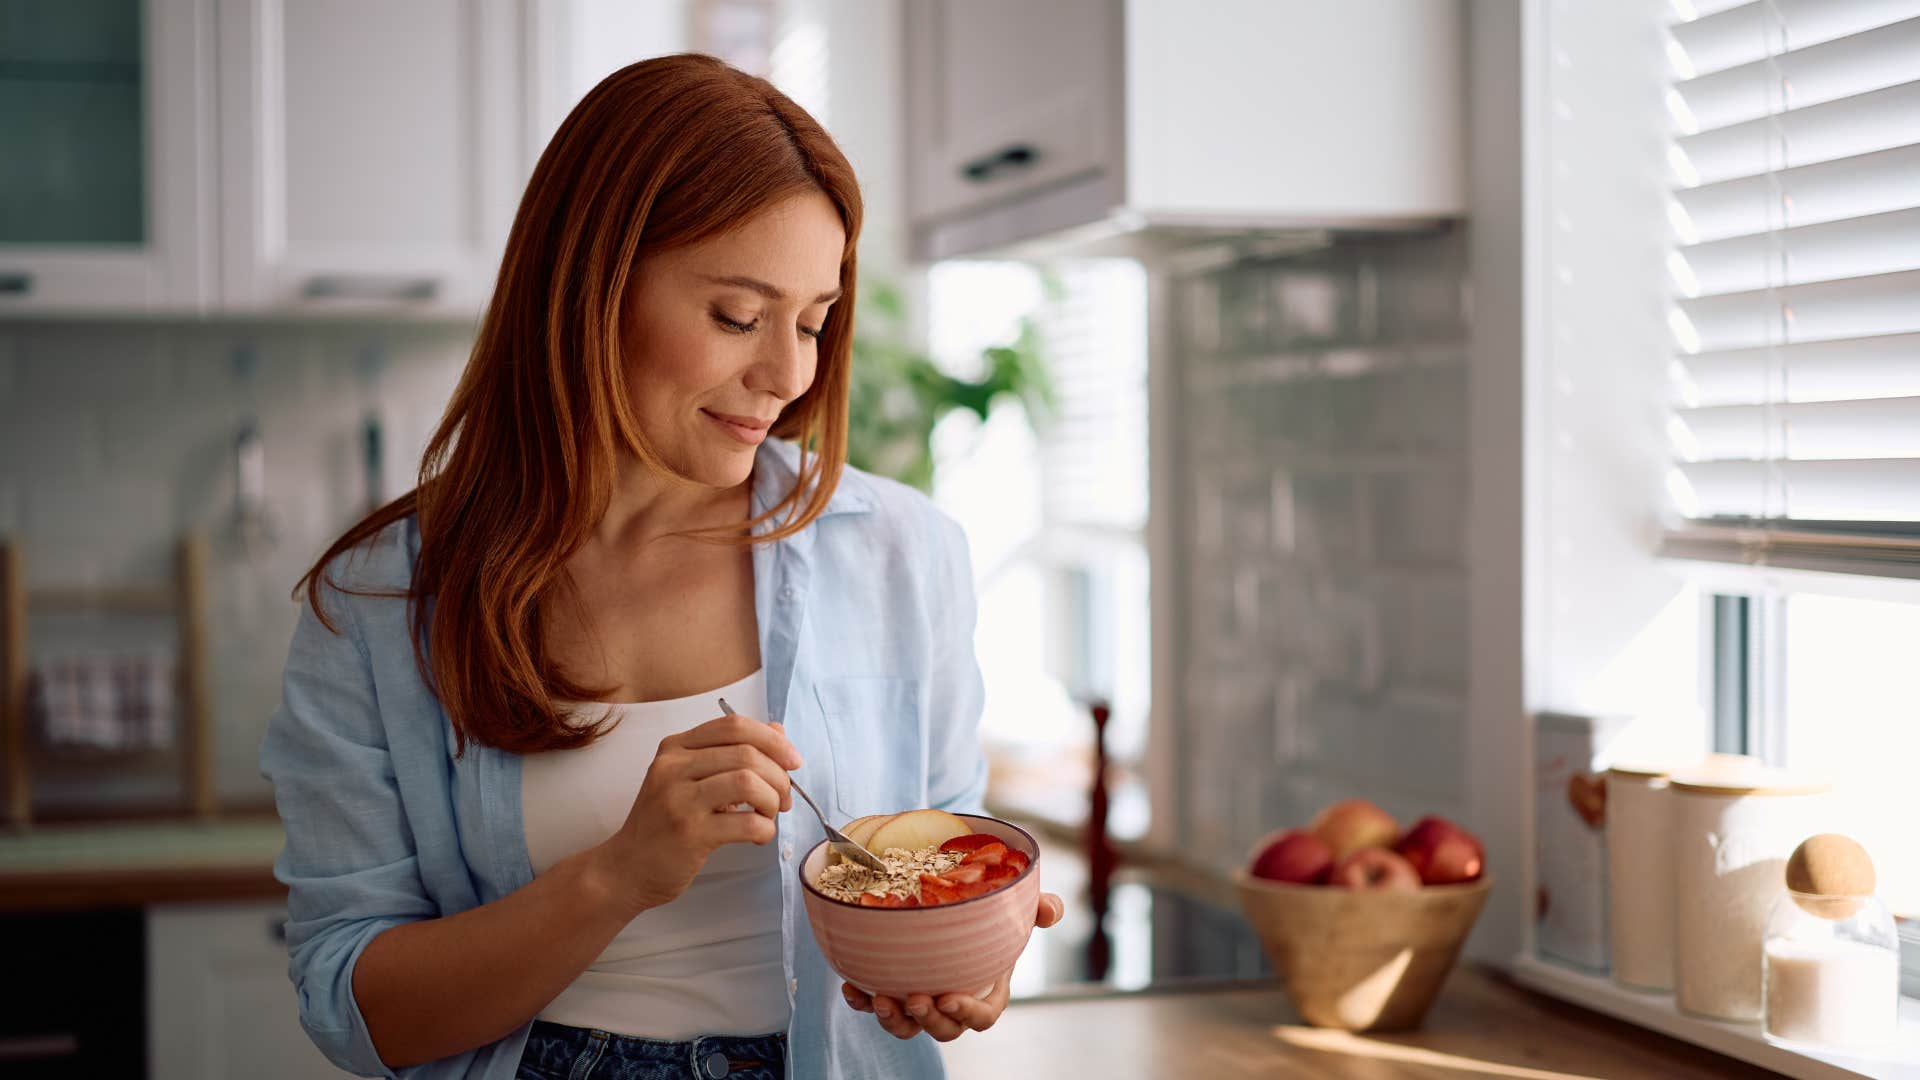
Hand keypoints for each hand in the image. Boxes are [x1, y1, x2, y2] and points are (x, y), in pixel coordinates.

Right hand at [591, 711, 799, 915]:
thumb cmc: (664, 823)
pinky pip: (747, 823)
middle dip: (779, 776)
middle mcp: (673, 767)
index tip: (792, 761)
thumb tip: (778, 732)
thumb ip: (731, 754)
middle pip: (747, 753)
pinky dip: (765, 829)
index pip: (734, 726)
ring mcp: (679, 800)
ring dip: (772, 800)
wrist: (626, 868)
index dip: (773, 739)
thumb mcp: (690, 779)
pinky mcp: (690, 834)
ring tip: (768, 815)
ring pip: (749, 783)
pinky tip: (758, 836)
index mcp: (675, 747)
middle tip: (783, 799)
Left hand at [841, 892, 1064, 1041]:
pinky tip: (852, 988)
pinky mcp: (893, 989)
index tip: (951, 998)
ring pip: (908, 1027)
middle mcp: (952, 1002)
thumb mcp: (1018, 909)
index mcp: (986, 990)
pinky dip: (862, 1003)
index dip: (968, 1014)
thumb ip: (1039, 909)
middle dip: (929, 1021)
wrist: (954, 907)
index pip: (983, 1016)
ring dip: (893, 1020)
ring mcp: (921, 999)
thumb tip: (1051, 910)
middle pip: (944, 1029)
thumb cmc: (992, 916)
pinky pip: (875, 1006)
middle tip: (916, 1000)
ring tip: (879, 999)